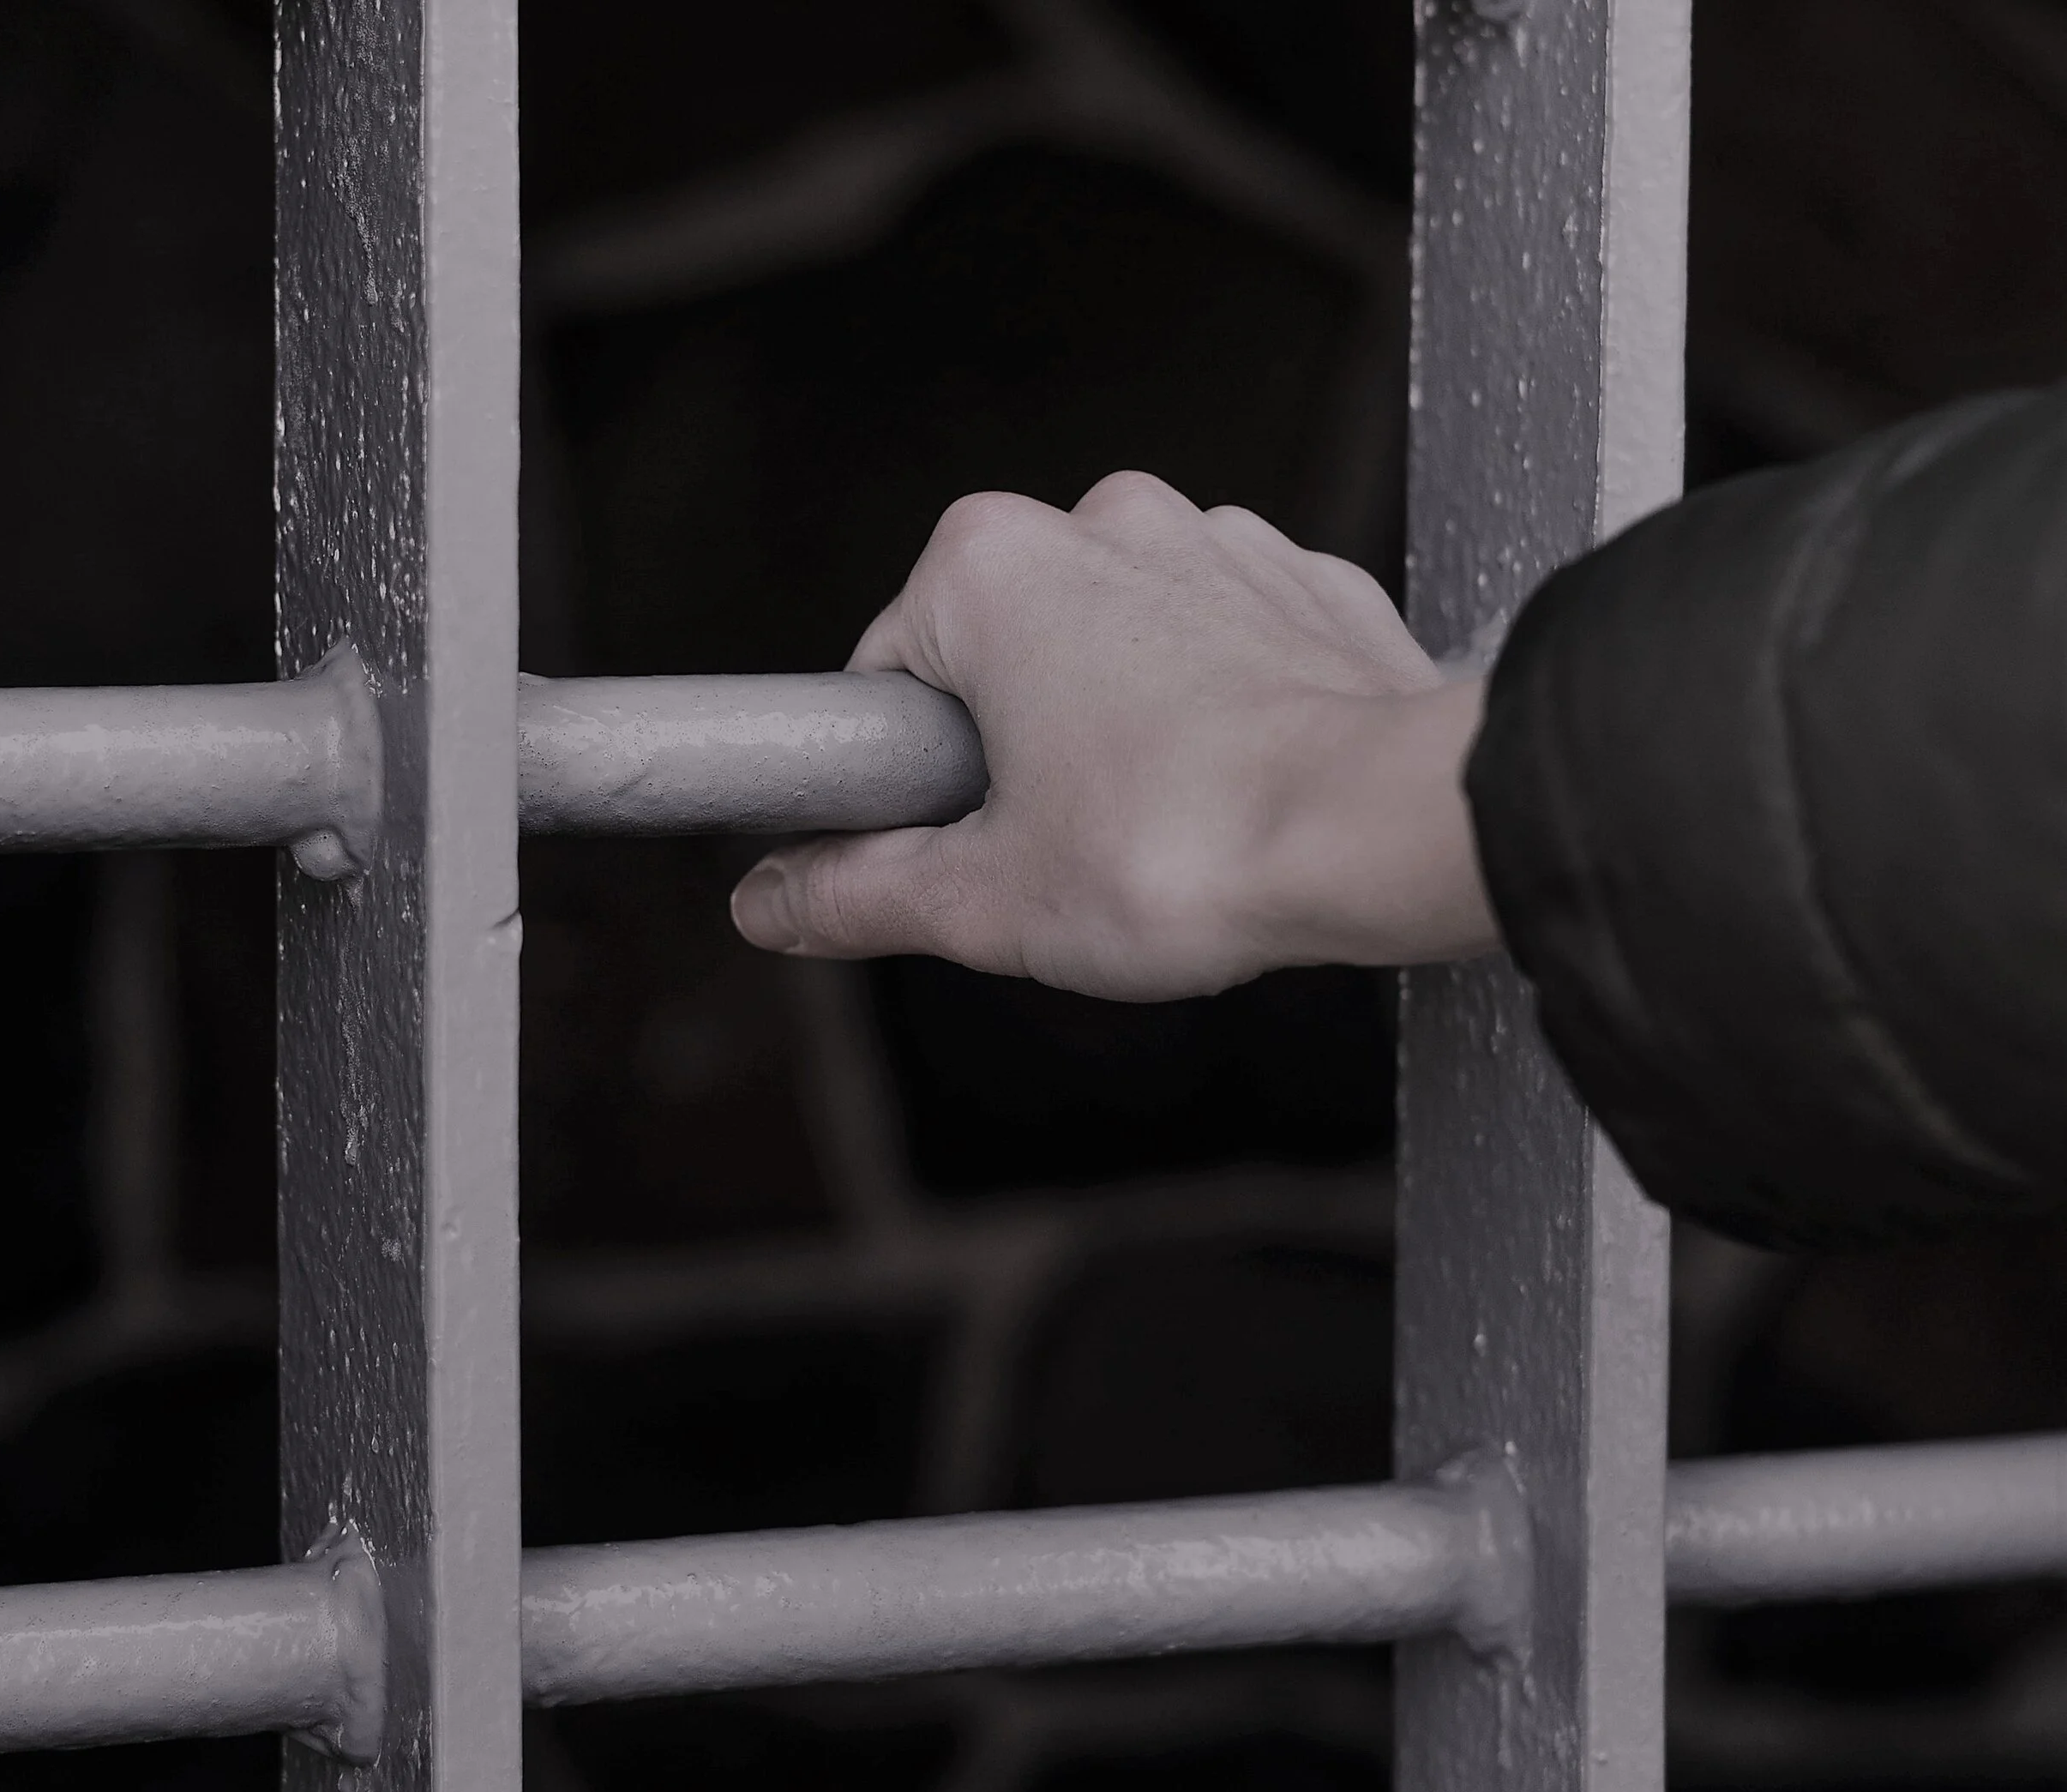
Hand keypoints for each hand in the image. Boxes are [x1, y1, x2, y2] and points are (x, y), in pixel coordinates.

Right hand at [730, 471, 1499, 1000]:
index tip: (942, 838)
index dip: (901, 775)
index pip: (887, 675)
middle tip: (1056, 851)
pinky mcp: (1305, 581)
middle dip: (1016, 750)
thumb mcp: (981, 901)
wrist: (1387, 834)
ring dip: (1118, 726)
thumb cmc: (1188, 851)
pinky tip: (1235, 790)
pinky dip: (1217, 711)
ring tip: (1159, 830)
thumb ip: (855, 893)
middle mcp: (1103, 521)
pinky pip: (1223, 647)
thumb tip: (772, 902)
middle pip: (1004, 655)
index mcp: (991, 568)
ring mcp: (1217, 541)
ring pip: (1119, 647)